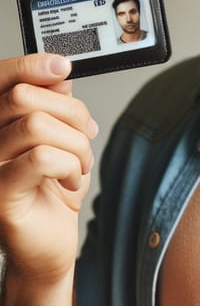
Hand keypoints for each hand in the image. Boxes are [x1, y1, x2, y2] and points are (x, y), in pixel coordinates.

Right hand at [0, 53, 96, 285]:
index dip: (30, 65)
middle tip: (85, 134)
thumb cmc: (53, 187)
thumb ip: (54, 102)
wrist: (51, 240)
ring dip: (75, 142)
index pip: (1, 79)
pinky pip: (42, 158)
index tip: (62, 67)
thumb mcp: (61, 135)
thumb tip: (57, 71)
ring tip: (80, 162)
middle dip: (71, 112)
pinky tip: (70, 180)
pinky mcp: (0, 195)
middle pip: (24, 97)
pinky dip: (69, 165)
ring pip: (36, 125)